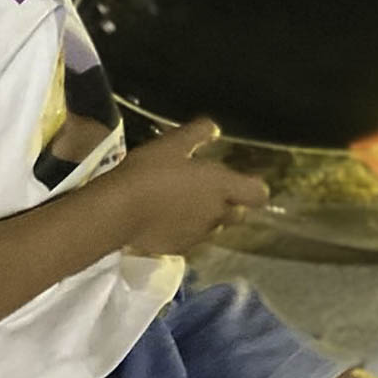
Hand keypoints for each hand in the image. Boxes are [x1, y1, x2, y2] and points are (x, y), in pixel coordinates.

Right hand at [97, 119, 268, 255]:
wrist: (119, 211)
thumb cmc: (150, 171)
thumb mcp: (173, 143)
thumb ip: (198, 133)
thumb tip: (214, 129)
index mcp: (221, 187)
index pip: (258, 194)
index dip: (253, 188)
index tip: (239, 180)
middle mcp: (216, 214)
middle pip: (238, 214)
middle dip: (229, 204)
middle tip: (207, 190)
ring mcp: (198, 235)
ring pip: (214, 228)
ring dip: (207, 218)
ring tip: (183, 204)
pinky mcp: (179, 248)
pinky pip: (191, 239)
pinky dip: (185, 231)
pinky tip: (165, 220)